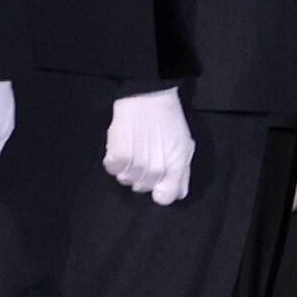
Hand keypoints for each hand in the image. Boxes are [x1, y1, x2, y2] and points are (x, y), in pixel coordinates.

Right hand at [101, 87, 196, 204]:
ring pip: (125, 180)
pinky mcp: (117, 156)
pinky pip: (112, 169)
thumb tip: (178, 194)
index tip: (158, 181)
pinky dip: (114, 160)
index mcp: (175, 168)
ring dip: (127, 168)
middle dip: (143, 176)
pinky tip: (122, 145)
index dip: (161, 191)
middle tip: (144, 156)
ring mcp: (135, 165)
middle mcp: (156, 170)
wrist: (148, 97)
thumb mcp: (184, 145)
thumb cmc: (169, 120)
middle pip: (142, 189)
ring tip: (133, 149)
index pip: (165, 198)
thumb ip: (183, 173)